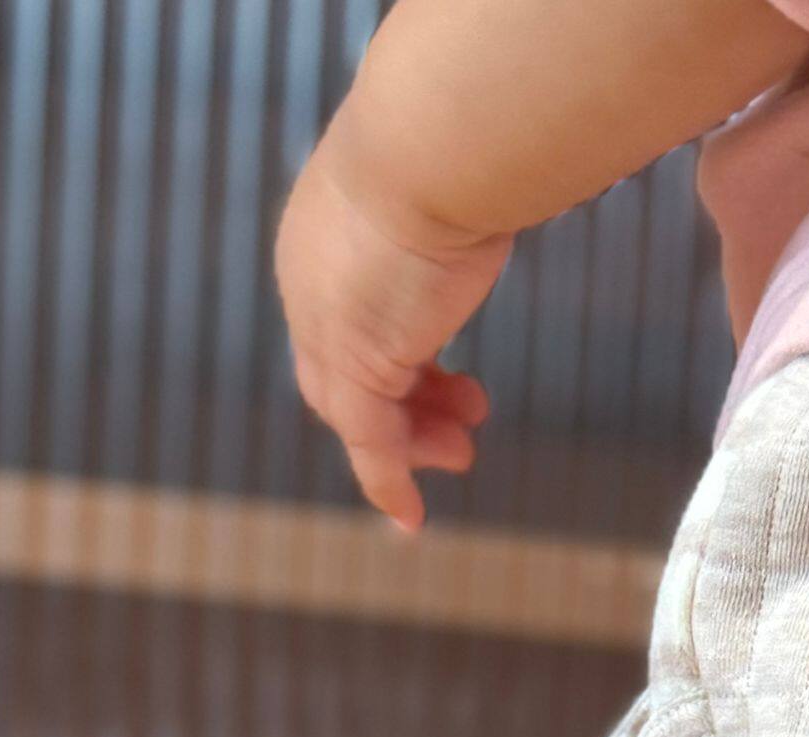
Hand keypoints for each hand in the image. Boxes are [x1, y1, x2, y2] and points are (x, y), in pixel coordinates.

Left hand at [274, 132, 510, 530]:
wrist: (430, 148)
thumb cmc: (450, 151)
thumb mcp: (440, 189)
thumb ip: (450, 213)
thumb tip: (498, 189)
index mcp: (320, 239)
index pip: (341, 321)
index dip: (389, 360)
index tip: (441, 381)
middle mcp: (309, 285)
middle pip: (340, 373)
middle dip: (401, 409)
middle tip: (456, 434)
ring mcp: (326, 327)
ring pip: (355, 412)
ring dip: (409, 442)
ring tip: (461, 454)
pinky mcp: (356, 365)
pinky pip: (366, 443)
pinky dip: (385, 482)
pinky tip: (410, 515)